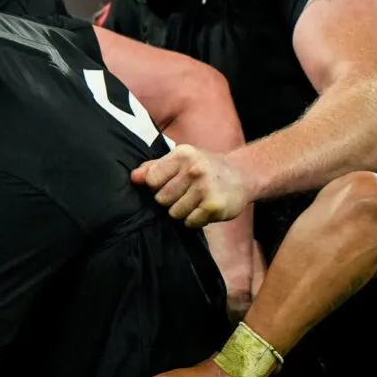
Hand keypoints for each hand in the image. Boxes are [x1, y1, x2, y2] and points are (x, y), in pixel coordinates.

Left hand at [131, 145, 249, 226]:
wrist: (242, 175)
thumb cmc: (204, 167)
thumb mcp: (180, 160)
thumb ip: (154, 167)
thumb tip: (133, 177)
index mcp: (182, 154)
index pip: (151, 180)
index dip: (157, 186)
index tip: (169, 183)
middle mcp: (194, 169)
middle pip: (161, 199)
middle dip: (170, 200)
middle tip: (186, 193)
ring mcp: (206, 187)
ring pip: (174, 212)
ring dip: (182, 211)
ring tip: (195, 200)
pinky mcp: (215, 205)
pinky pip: (190, 222)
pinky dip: (194, 219)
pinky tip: (204, 208)